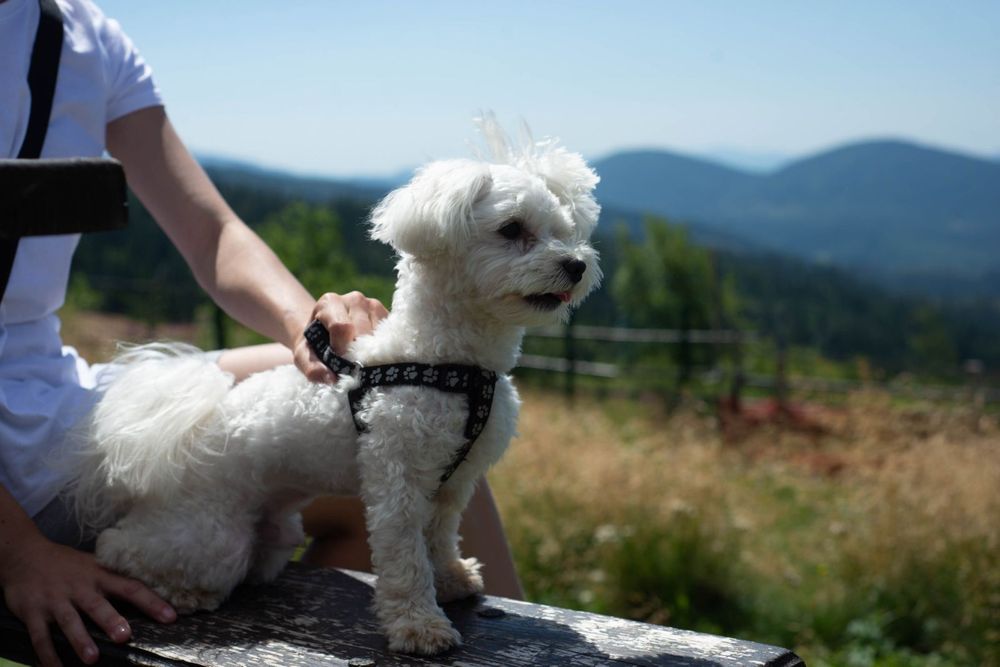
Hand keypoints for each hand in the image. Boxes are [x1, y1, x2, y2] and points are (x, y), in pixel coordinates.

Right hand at [0, 534, 175, 666]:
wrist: (24, 555)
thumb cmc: (66, 564)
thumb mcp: (93, 565)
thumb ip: (114, 580)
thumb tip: (149, 594)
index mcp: (99, 575)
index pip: (130, 587)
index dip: (151, 602)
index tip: (170, 616)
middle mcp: (79, 588)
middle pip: (97, 605)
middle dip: (110, 620)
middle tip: (125, 636)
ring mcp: (55, 600)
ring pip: (69, 622)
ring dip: (80, 640)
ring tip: (92, 658)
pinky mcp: (33, 612)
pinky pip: (40, 637)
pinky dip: (47, 655)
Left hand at [293, 291, 387, 382]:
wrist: (324, 333)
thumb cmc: (313, 345)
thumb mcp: (304, 356)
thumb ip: (312, 368)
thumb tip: (332, 379)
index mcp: (329, 302)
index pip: (341, 326)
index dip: (342, 349)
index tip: (339, 364)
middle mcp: (354, 299)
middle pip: (363, 331)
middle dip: (358, 353)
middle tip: (352, 367)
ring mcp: (373, 305)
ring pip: (379, 333)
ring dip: (372, 352)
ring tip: (362, 360)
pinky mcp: (387, 314)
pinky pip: (390, 335)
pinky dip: (384, 349)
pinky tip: (374, 356)